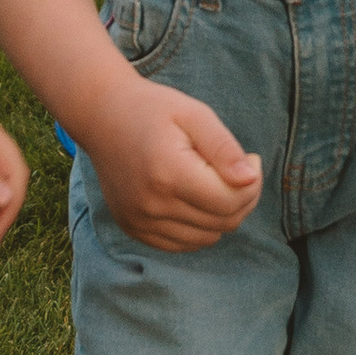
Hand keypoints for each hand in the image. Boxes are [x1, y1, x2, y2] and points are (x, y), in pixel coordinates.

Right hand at [82, 84, 263, 252]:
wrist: (101, 116)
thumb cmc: (153, 110)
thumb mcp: (194, 114)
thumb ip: (224, 148)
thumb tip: (250, 178)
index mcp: (169, 174)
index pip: (231, 201)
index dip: (253, 182)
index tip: (251, 159)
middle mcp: (152, 205)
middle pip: (223, 222)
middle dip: (244, 198)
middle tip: (240, 170)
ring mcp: (140, 222)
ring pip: (207, 238)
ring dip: (223, 214)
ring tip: (216, 182)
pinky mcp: (134, 229)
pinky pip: (184, 244)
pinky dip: (200, 227)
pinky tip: (196, 198)